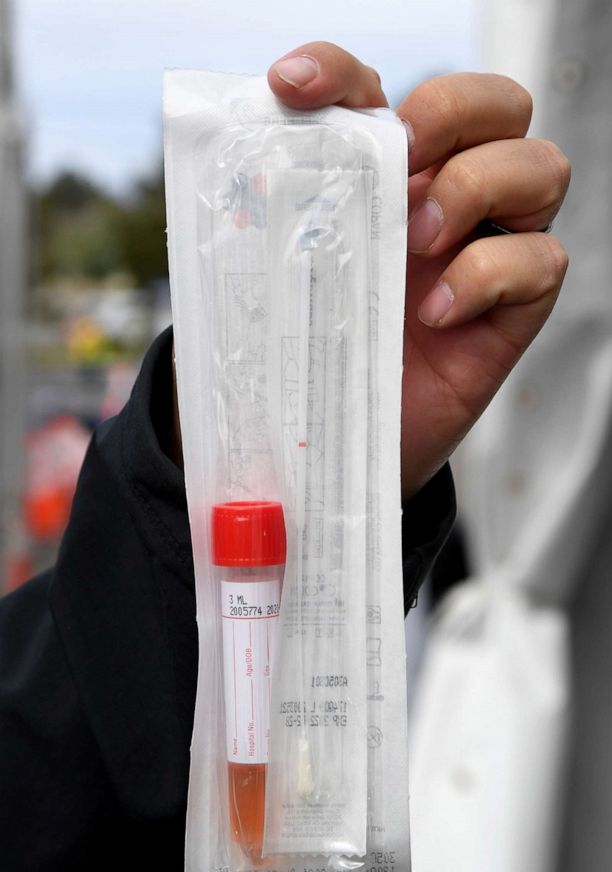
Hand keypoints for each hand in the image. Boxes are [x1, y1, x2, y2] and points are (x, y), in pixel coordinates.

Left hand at [266, 42, 570, 499]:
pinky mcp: (516, 308)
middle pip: (498, 104)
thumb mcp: (282, 278)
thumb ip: (277, 220)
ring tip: (419, 239)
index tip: (290, 88)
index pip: (379, 91)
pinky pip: (542, 261)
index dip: (339, 70)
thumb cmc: (310, 352)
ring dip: (478, 186)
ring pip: (541, 167)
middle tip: (401, 155)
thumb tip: (232, 164)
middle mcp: (448, 197)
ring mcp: (489, 248)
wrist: (334, 438)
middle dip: (452, 110)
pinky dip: (489, 275)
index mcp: (384, 177)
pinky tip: (436, 312)